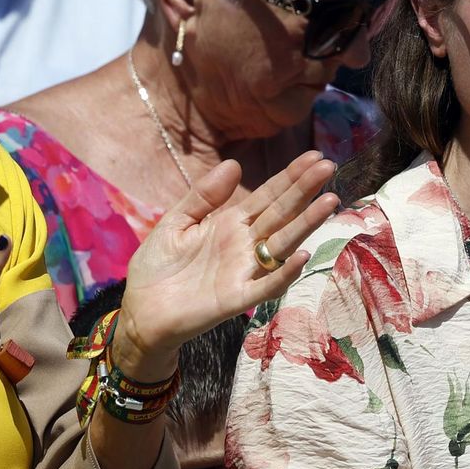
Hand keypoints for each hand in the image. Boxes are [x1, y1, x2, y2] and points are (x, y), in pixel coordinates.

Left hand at [115, 151, 338, 379]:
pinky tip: (301, 255)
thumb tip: (234, 164)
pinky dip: (283, 273)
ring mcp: (243, 272)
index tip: (315, 156)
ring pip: (281, 244)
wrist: (140, 312)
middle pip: (281, 214)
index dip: (290, 177)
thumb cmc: (157, 268)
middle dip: (305, 191)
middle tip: (329, 166)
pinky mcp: (235, 300)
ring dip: (306, 224)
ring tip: (329, 201)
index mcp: (230, 224)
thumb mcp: (175, 222)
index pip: (268, 196)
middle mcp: (244, 245)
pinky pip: (265, 286)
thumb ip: (203, 196)